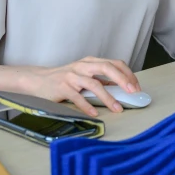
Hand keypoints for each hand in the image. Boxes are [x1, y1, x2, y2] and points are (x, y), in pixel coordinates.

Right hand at [23, 56, 140, 116]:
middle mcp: (83, 66)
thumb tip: (121, 87)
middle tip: (133, 92)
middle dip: (123, 80)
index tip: (136, 86)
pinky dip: (88, 106)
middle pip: (107, 68)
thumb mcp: (84, 74)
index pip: (114, 63)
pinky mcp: (63, 88)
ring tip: (117, 109)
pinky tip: (95, 113)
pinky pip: (78, 97)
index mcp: (90, 61)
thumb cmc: (64, 78)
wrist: (38, 80)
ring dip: (108, 97)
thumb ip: (100, 79)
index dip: (127, 74)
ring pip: (94, 84)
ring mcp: (72, 76)